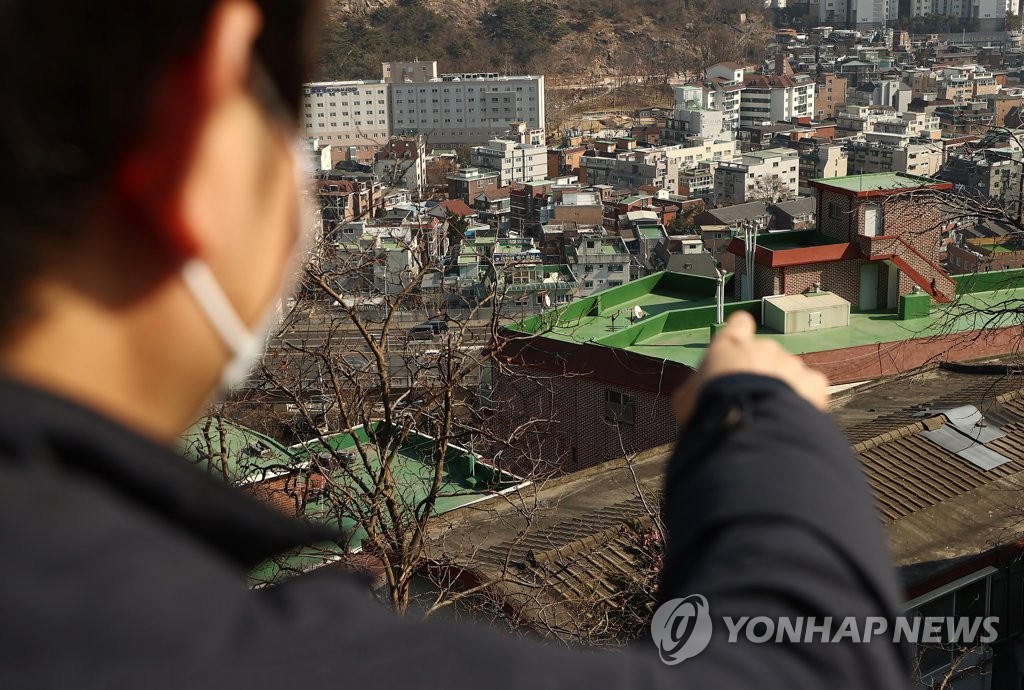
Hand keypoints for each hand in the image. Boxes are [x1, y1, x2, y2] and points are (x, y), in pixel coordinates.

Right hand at [672, 311, 829, 425]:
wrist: (746, 426)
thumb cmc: (710, 409)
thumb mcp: (686, 399)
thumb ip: (695, 388)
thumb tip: (690, 396)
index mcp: (730, 345)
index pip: (739, 324)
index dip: (740, 332)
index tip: (738, 346)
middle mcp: (763, 347)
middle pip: (765, 354)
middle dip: (761, 372)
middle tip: (751, 400)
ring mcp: (790, 363)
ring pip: (788, 372)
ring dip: (782, 388)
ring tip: (770, 415)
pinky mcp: (813, 382)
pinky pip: (809, 388)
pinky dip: (803, 400)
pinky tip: (791, 418)